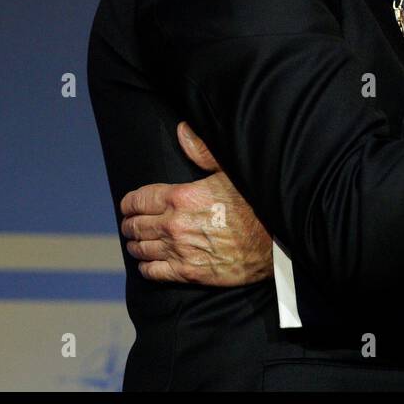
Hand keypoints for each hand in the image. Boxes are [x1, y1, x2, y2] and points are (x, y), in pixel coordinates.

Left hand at [119, 122, 272, 285]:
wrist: (275, 242)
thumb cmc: (255, 204)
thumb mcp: (230, 171)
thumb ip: (202, 151)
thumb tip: (182, 130)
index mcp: (181, 196)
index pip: (139, 199)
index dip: (129, 203)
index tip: (128, 205)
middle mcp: (174, 224)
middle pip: (136, 224)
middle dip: (130, 223)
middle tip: (130, 224)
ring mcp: (179, 250)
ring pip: (141, 248)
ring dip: (136, 245)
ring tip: (137, 243)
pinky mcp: (188, 273)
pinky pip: (153, 272)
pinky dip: (146, 267)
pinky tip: (147, 264)